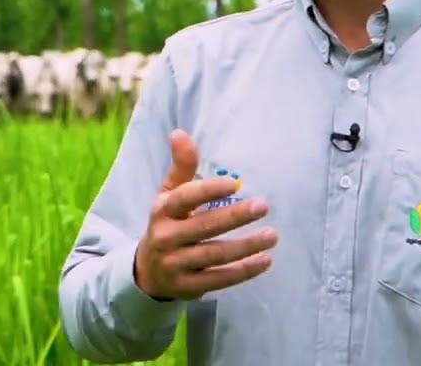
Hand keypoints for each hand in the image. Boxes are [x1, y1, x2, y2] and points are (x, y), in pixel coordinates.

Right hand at [133, 129, 278, 300]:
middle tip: (263, 206)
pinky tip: (264, 260)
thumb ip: (181, 166)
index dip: (207, 191)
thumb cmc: (168, 222)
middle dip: (235, 216)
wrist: (148, 271)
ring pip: (215, 255)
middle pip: (203, 227)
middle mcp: (166, 237)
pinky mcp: (188, 287)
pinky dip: (243, 271)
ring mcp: (176, 264)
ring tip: (272, 235)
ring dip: (246, 246)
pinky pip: (219, 279)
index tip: (233, 184)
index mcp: (163, 210)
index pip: (184, 198)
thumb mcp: (170, 194)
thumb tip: (179, 133)